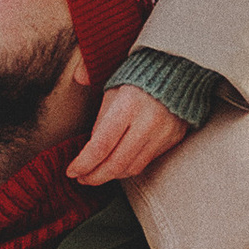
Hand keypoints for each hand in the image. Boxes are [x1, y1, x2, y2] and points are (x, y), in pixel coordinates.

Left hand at [66, 83, 192, 186]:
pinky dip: (128, 168)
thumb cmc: (138, 78)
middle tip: (82, 178)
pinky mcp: (172, 139)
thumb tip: (89, 152)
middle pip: (116, 163)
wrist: (177, 70)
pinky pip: (146, 162)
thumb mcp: (112, 92)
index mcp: (128, 105)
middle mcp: (148, 122)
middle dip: (95, 176)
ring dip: (110, 175)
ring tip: (96, 174)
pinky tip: (117, 166)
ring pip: (131, 168)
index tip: (72, 171)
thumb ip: (99, 121)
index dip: (84, 164)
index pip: (101, 146)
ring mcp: (163, 133)